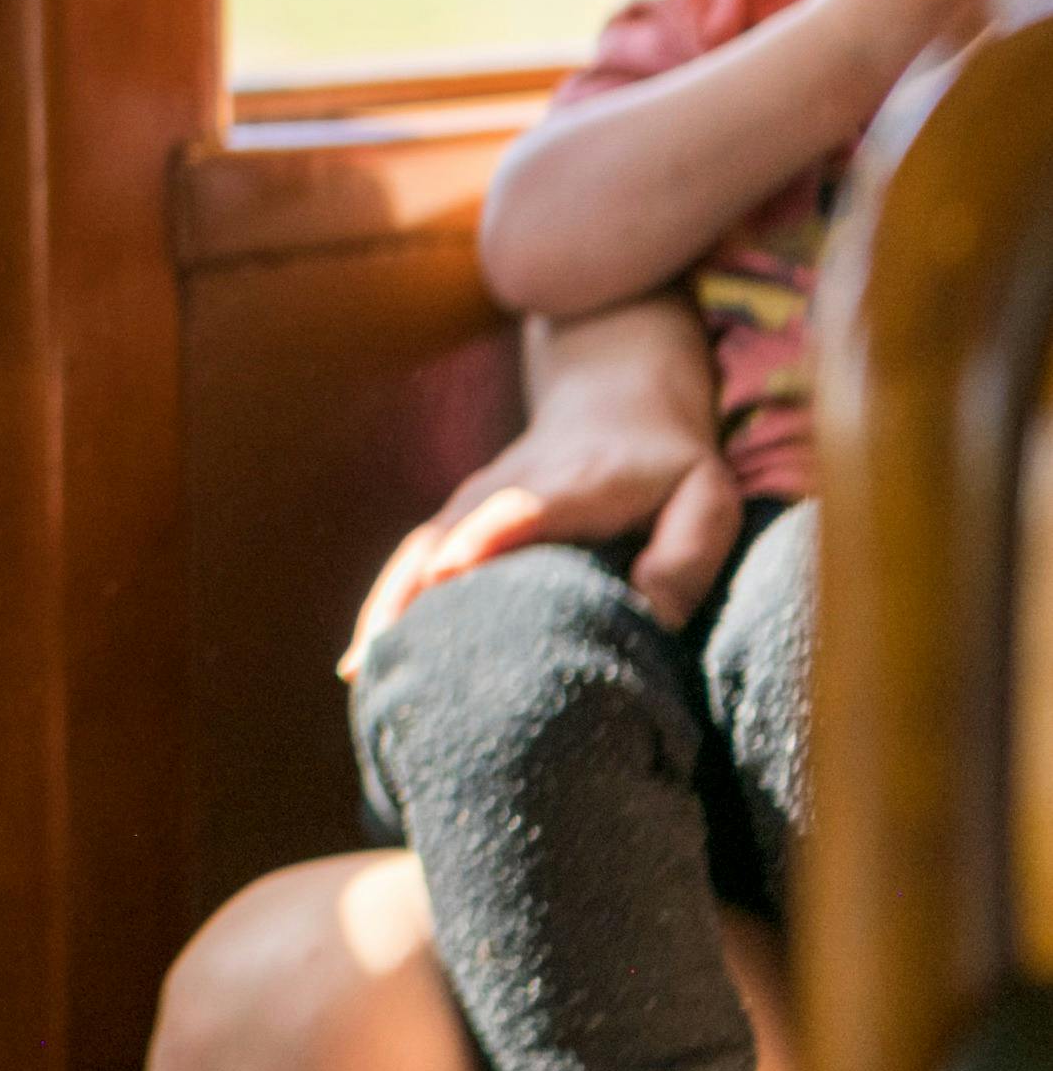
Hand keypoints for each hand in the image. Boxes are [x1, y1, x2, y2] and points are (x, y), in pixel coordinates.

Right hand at [339, 429, 740, 677]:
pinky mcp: (457, 517)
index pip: (522, 507)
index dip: (486, 536)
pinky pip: (413, 560)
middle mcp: (506, 490)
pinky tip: (366, 656)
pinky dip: (386, 603)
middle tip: (386, 659)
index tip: (451, 570)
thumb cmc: (669, 464)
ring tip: (363, 671)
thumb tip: (650, 619)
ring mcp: (473, 502)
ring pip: (418, 553)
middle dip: (415, 593)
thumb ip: (687, 554)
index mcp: (571, 485)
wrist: (616, 399)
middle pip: (447, 537)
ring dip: (387, 606)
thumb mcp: (707, 498)